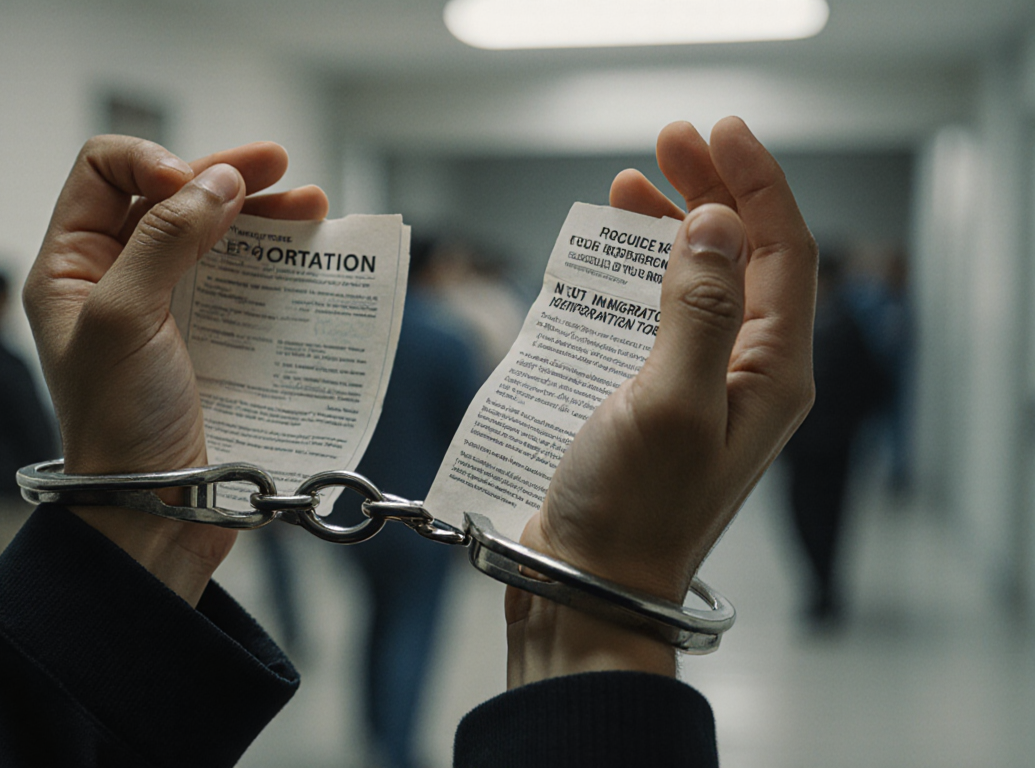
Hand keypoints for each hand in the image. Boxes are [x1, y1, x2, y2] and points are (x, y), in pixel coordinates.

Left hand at [24, 135, 327, 604]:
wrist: (158, 513)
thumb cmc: (121, 424)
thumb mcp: (126, 317)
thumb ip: (165, 238)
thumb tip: (217, 180)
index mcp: (71, 266)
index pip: (105, 172)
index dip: (153, 162)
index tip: (195, 189)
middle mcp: (114, 277)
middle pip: (170, 195)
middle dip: (223, 176)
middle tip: (278, 168)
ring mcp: (165, 308)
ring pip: (213, 234)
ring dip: (259, 213)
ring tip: (311, 204)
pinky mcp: (209, 338)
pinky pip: (241, 279)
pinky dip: (273, 258)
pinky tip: (306, 249)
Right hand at [507, 117, 816, 684]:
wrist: (586, 586)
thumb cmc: (630, 512)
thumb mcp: (670, 402)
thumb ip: (698, 309)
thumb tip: (715, 226)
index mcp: (771, 373)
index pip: (783, 253)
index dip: (756, 185)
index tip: (715, 134)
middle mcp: (746, 374)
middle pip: (744, 258)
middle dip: (711, 193)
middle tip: (667, 142)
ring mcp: (700, 386)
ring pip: (699, 282)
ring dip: (670, 229)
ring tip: (628, 185)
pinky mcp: (653, 397)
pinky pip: (657, 316)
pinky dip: (635, 276)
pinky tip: (606, 257)